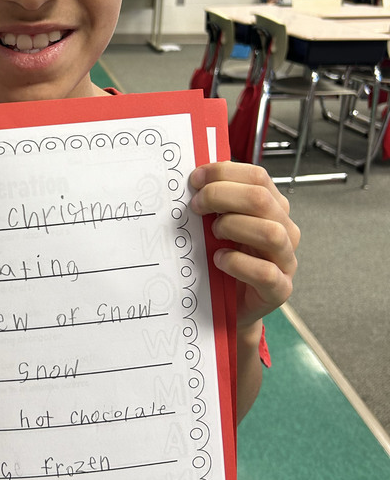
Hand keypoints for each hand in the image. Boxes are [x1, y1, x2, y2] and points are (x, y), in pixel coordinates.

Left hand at [189, 162, 299, 330]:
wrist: (228, 306)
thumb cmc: (223, 262)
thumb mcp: (219, 227)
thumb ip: (215, 204)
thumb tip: (194, 179)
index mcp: (273, 208)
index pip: (258, 176)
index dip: (224, 172)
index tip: (195, 179)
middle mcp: (285, 230)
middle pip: (261, 199)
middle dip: (221, 196)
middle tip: (196, 206)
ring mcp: (285, 260)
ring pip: (270, 232)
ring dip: (233, 227)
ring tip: (213, 235)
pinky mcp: (279, 289)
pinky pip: (266, 272)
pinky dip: (237, 263)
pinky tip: (219, 260)